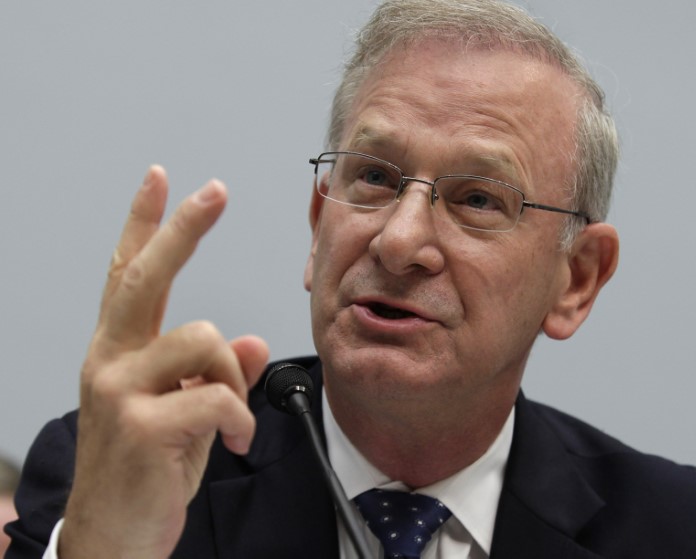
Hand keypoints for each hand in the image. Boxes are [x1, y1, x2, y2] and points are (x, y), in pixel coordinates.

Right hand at [58, 167, 269, 557]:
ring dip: (233, 376)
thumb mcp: (189, 415)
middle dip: (183, 228)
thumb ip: (216, 373)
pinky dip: (239, 418)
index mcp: (121, 352)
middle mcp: (111, 360)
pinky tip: (233, 441)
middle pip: (147, 276)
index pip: (128, 274)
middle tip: (213, 191)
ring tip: (231, 418)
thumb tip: (253, 341)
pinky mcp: (139, 425)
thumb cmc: (148, 470)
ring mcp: (119, 390)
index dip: (143, 224)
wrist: (114, 538)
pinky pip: (217, 395)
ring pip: (204, 338)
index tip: (160, 178)